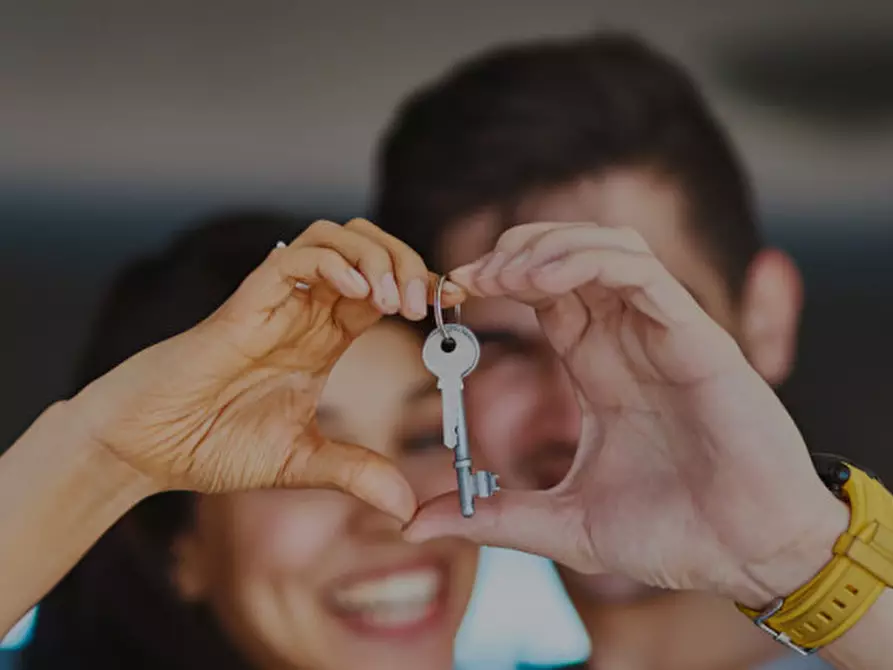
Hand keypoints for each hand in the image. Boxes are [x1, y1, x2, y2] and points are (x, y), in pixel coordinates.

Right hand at [71, 218, 461, 521]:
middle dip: (407, 262)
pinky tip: (357, 294)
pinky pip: (293, 259)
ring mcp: (277, 303)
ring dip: (377, 256)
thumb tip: (408, 506)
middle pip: (369, 249)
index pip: (386, 289)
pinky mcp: (245, 303)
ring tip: (395, 299)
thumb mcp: (302, 462)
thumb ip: (355, 472)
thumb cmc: (213, 446)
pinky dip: (333, 263)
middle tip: (426, 303)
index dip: (423, 286)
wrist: (149, 449)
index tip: (455, 303)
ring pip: (335, 238)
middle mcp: (306, 312)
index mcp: (325, 339)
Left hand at [404, 222, 845, 604]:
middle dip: (512, 252)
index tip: (450, 293)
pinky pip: (640, 272)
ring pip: (605, 248)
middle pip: (568, 256)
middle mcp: (629, 339)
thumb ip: (491, 516)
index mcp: (599, 367)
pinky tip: (540, 282)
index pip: (544, 295)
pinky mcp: (697, 336)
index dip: (496, 281)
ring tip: (499, 274)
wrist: (748, 557)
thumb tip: (415, 525)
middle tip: (467, 277)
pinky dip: (587, 261)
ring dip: (546, 247)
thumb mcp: (563, 525)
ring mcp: (663, 332)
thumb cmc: (670, 535)